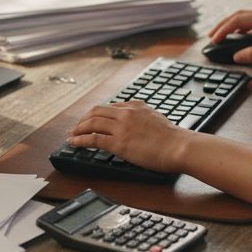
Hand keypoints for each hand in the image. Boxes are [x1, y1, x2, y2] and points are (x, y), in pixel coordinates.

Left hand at [67, 101, 192, 172]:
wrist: (179, 146)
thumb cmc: (173, 138)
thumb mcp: (156, 118)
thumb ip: (143, 118)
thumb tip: (137, 125)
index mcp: (136, 106)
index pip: (110, 107)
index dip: (97, 114)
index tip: (91, 120)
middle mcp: (126, 113)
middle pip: (96, 111)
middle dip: (83, 119)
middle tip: (76, 127)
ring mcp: (122, 127)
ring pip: (92, 123)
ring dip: (78, 129)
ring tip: (71, 135)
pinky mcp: (119, 143)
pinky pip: (93, 139)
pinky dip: (80, 140)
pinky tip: (74, 143)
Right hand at [207, 8, 251, 62]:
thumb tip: (237, 57)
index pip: (238, 20)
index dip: (223, 30)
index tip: (213, 40)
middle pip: (240, 15)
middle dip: (224, 25)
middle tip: (212, 35)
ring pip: (247, 18)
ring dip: (234, 26)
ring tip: (223, 36)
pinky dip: (245, 29)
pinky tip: (243, 38)